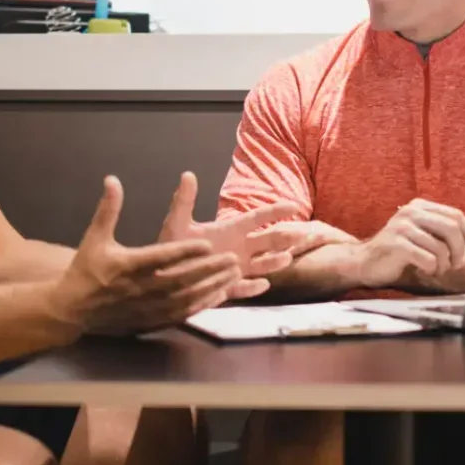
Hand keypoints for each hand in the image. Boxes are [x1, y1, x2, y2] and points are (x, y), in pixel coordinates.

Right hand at [54, 176, 260, 335]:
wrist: (73, 309)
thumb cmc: (86, 270)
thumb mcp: (95, 236)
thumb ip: (108, 209)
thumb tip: (112, 180)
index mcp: (128, 266)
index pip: (161, 258)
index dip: (185, 252)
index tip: (207, 243)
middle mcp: (141, 288)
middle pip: (181, 280)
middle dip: (209, 270)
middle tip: (233, 258)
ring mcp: (148, 307)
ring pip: (187, 298)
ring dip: (212, 286)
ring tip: (234, 273)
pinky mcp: (152, 320)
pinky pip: (183, 314)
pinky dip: (204, 304)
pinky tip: (221, 294)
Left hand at [159, 172, 303, 291]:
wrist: (162, 275)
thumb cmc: (172, 246)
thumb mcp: (177, 222)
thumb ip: (183, 200)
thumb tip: (187, 175)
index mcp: (231, 230)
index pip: (258, 218)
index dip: (276, 211)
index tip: (294, 206)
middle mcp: (238, 249)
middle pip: (267, 241)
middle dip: (285, 237)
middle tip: (303, 234)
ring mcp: (235, 269)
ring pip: (261, 265)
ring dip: (274, 262)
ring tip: (287, 258)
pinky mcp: (227, 288)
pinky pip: (243, 289)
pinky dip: (253, 288)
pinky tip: (263, 285)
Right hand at [352, 199, 464, 290]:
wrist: (365, 262)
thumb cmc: (399, 251)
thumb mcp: (422, 236)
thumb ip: (444, 233)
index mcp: (419, 206)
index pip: (455, 215)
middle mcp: (410, 212)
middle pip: (451, 228)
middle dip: (459, 250)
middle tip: (455, 264)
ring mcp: (402, 227)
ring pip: (440, 247)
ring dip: (443, 264)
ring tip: (435, 268)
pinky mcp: (396, 244)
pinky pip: (427, 258)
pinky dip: (431, 269)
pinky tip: (424, 270)